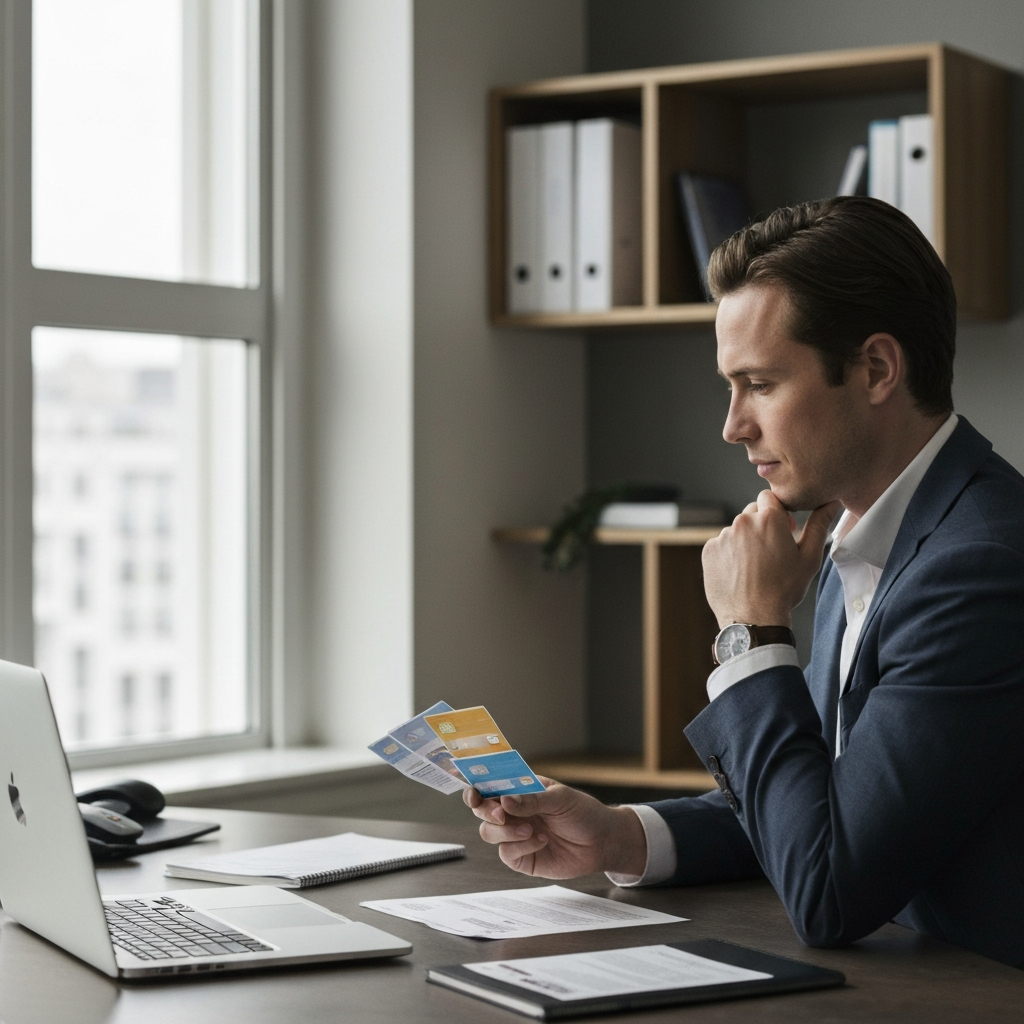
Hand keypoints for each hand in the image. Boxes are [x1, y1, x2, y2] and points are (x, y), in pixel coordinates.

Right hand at [463, 778, 646, 877]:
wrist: (602, 842)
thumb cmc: (583, 813)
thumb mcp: (560, 798)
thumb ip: (531, 799)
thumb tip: (505, 800)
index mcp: (520, 791)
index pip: (490, 786)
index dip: (476, 787)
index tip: (474, 791)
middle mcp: (514, 812)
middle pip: (482, 810)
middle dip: (485, 811)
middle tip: (501, 814)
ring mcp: (516, 834)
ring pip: (489, 832)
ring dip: (505, 831)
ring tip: (530, 829)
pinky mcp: (522, 857)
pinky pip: (506, 853)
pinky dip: (520, 846)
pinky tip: (541, 841)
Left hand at [702, 491, 841, 627]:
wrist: (753, 618)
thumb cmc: (784, 589)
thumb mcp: (809, 558)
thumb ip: (819, 525)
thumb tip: (831, 503)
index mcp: (769, 518)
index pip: (769, 497)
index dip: (777, 512)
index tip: (783, 529)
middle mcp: (743, 522)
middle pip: (752, 512)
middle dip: (761, 525)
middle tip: (770, 551)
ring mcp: (723, 536)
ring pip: (736, 530)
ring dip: (745, 541)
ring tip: (755, 566)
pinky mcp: (709, 550)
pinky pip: (721, 544)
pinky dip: (729, 554)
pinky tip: (739, 572)